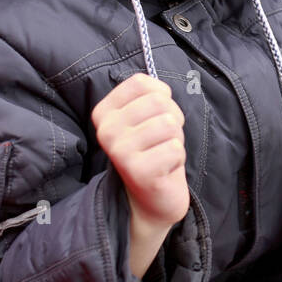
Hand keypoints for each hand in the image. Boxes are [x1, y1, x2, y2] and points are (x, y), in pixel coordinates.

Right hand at [91, 72, 189, 232]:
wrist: (150, 199)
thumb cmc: (152, 150)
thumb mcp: (146, 117)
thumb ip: (150, 95)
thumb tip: (162, 92)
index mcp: (104, 113)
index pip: (141, 83)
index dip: (161, 96)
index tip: (154, 117)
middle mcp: (106, 130)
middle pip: (159, 102)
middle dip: (172, 119)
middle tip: (161, 140)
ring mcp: (120, 151)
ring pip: (169, 124)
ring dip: (175, 140)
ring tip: (162, 154)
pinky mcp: (138, 171)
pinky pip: (174, 148)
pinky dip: (178, 158)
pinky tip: (164, 169)